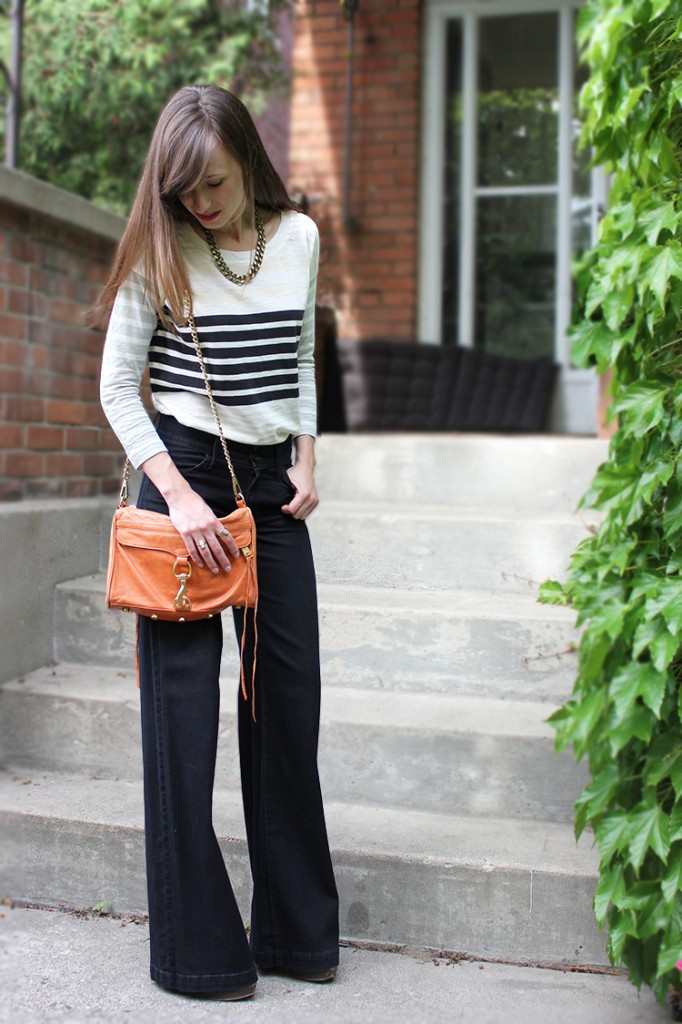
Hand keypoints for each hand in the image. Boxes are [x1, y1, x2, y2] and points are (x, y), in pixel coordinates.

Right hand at [140, 451, 239, 570]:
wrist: (180, 497)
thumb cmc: (195, 503)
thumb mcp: (208, 512)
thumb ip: (213, 523)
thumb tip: (219, 534)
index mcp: (214, 522)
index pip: (227, 537)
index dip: (232, 548)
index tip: (236, 555)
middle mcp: (206, 528)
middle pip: (217, 548)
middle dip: (223, 560)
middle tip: (227, 569)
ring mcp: (195, 531)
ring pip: (205, 551)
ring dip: (211, 562)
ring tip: (215, 570)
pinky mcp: (185, 533)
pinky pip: (192, 549)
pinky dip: (197, 558)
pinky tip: (201, 564)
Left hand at [281, 461, 318, 519]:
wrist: (306, 468)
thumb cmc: (295, 473)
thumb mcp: (287, 481)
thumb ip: (284, 493)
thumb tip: (281, 506)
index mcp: (305, 494)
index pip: (293, 510)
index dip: (285, 509)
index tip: (282, 505)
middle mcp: (312, 498)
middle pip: (297, 515)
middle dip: (291, 510)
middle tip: (287, 503)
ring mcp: (315, 501)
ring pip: (302, 516)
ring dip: (296, 511)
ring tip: (293, 502)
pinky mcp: (316, 502)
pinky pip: (306, 513)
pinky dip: (301, 510)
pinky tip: (298, 503)